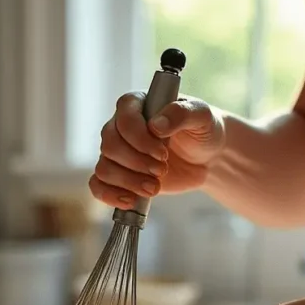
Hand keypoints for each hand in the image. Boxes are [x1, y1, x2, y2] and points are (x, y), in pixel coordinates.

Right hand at [89, 92, 225, 209]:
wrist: (206, 158)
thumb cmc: (202, 130)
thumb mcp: (201, 115)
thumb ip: (181, 113)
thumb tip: (156, 125)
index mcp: (136, 105)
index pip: (124, 120)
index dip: (140, 139)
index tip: (163, 153)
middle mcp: (120, 127)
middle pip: (110, 146)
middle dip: (137, 163)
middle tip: (162, 170)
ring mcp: (117, 153)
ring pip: (104, 168)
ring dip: (129, 181)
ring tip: (154, 187)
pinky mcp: (118, 176)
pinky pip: (98, 186)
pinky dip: (110, 195)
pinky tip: (131, 200)